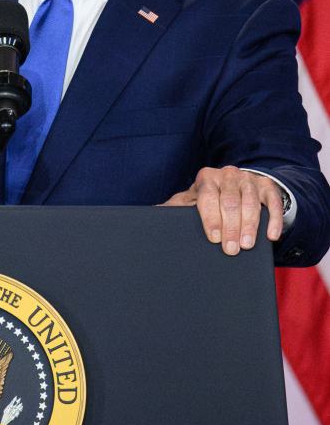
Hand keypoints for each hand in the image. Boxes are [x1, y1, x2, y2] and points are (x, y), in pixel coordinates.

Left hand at [161, 166, 284, 254]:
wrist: (233, 189)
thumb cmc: (206, 203)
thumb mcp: (189, 204)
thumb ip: (172, 210)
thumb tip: (151, 216)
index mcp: (206, 178)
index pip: (207, 196)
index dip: (211, 218)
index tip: (214, 238)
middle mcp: (227, 174)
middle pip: (230, 201)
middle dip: (231, 227)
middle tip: (231, 249)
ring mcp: (249, 179)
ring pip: (251, 202)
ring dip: (251, 225)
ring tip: (247, 245)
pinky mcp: (267, 186)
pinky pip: (273, 202)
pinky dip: (273, 219)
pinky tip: (271, 236)